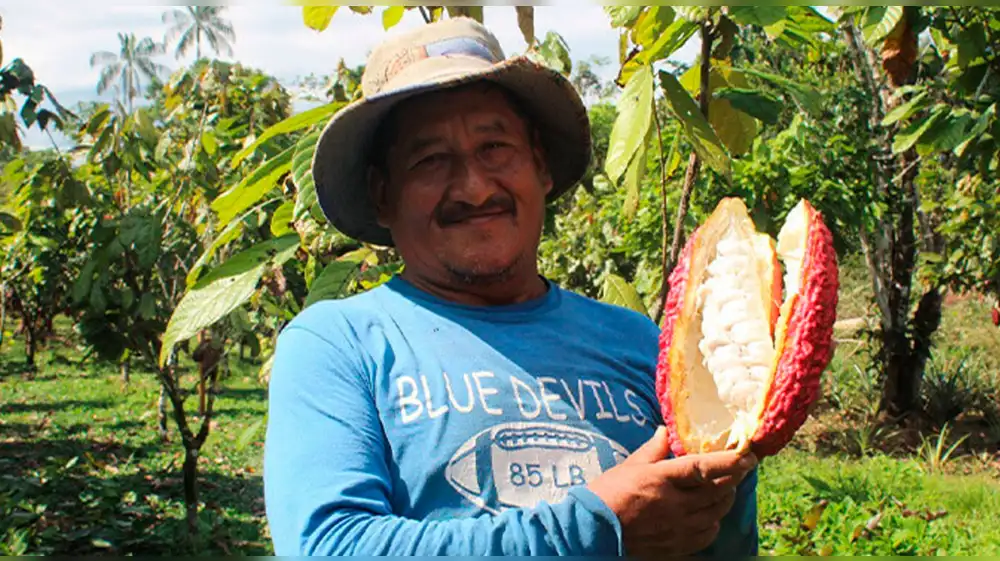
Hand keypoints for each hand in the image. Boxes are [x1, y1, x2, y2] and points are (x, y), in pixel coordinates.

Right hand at [586, 426, 757, 557]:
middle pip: (717, 491)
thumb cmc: (607, 493)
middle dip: (735, 478)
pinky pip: (706, 535)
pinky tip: (711, 516)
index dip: (729, 461)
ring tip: (727, 489)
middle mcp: (674, 504)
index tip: (747, 455)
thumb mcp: (629, 465)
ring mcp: (677, 528)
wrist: (593, 529)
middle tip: (743, 468)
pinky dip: (714, 523)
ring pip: (716, 513)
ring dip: (726, 499)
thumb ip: (653, 449)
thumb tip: (666, 431)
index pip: (704, 468)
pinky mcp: (675, 545)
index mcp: (661, 479)